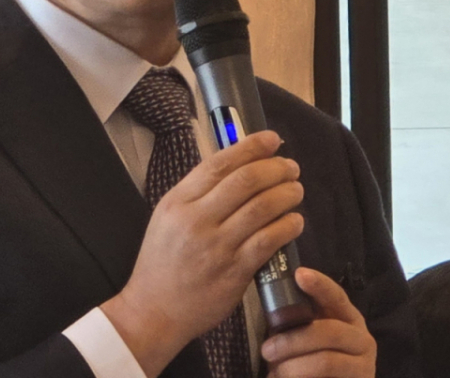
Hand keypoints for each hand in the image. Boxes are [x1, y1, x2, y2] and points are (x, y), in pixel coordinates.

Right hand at [101, 130, 303, 377]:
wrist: (154, 310)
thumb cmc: (162, 262)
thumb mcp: (168, 217)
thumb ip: (198, 193)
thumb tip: (237, 166)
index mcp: (178, 201)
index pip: (220, 163)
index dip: (251, 147)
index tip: (271, 139)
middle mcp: (196, 219)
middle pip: (246, 180)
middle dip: (276, 168)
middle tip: (290, 168)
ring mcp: (216, 246)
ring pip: (262, 207)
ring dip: (287, 194)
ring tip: (295, 190)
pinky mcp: (234, 271)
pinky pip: (269, 240)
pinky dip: (288, 226)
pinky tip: (294, 221)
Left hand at [262, 268, 375, 377]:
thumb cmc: (311, 360)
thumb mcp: (304, 335)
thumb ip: (295, 318)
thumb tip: (271, 296)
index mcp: (347, 317)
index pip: (336, 296)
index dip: (319, 285)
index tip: (299, 274)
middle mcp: (362, 338)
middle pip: (329, 332)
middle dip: (292, 341)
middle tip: (266, 350)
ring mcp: (365, 365)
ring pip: (326, 361)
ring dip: (294, 367)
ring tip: (274, 373)